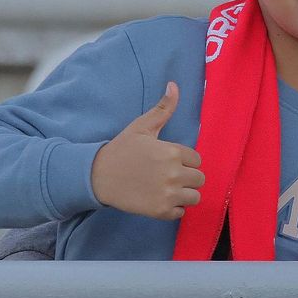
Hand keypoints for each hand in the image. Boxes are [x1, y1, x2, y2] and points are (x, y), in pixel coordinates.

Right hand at [91, 82, 203, 219]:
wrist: (98, 175)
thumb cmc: (122, 149)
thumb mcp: (142, 126)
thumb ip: (163, 109)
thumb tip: (174, 85)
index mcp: (173, 152)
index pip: (196, 159)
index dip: (184, 160)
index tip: (168, 160)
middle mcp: (174, 174)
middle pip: (199, 179)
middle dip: (186, 177)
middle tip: (167, 175)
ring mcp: (168, 194)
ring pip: (194, 197)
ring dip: (184, 193)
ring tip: (166, 187)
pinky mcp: (161, 211)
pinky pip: (181, 212)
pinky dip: (173, 208)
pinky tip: (159, 198)